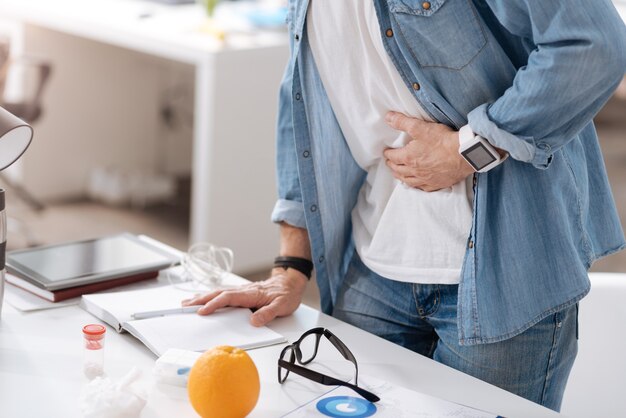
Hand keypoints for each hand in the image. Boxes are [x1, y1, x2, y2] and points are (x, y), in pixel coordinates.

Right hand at [181, 268, 307, 326]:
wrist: (290, 282)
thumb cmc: (286, 294)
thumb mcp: (282, 306)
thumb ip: (268, 313)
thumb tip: (253, 321)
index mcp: (250, 294)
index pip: (228, 298)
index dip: (214, 304)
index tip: (202, 311)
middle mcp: (243, 291)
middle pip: (218, 293)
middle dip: (200, 300)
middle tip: (185, 307)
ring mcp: (241, 291)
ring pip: (218, 292)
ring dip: (202, 297)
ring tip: (187, 303)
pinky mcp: (241, 293)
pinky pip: (222, 294)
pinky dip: (210, 296)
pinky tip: (203, 299)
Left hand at [383, 111, 473, 191]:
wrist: (464, 154)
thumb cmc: (442, 141)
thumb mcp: (419, 127)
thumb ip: (402, 122)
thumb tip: (388, 118)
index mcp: (408, 158)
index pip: (392, 157)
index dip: (388, 154)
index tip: (386, 152)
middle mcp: (414, 171)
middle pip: (398, 170)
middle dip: (392, 165)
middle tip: (390, 162)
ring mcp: (425, 179)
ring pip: (408, 180)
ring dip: (400, 177)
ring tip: (398, 174)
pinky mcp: (436, 184)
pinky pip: (422, 188)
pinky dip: (416, 185)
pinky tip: (416, 184)